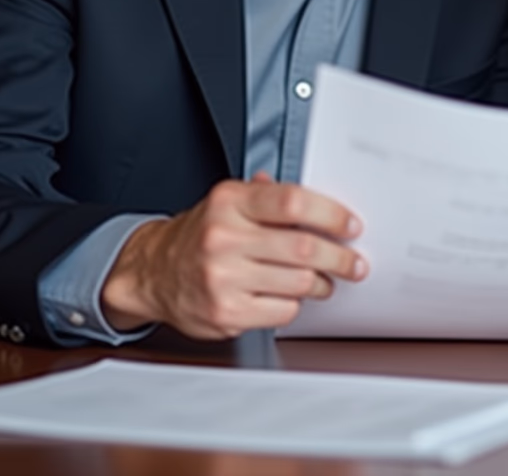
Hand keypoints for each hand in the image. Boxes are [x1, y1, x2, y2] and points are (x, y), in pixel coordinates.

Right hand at [101, 173, 365, 338]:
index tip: (350, 226)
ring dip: (321, 284)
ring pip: (298, 283)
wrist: (153, 272)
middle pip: (303, 248)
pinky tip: (291, 296)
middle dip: (339, 257)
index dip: (330, 214)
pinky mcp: (225, 313)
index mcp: (230, 202)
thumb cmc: (199, 234)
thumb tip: (316, 198)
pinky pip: (282, 311)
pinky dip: (295, 304)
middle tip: (354, 262)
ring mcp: (223, 278)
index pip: (292, 202)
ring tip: (324, 280)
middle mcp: (225, 238)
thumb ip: (269, 196)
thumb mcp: (228, 201)